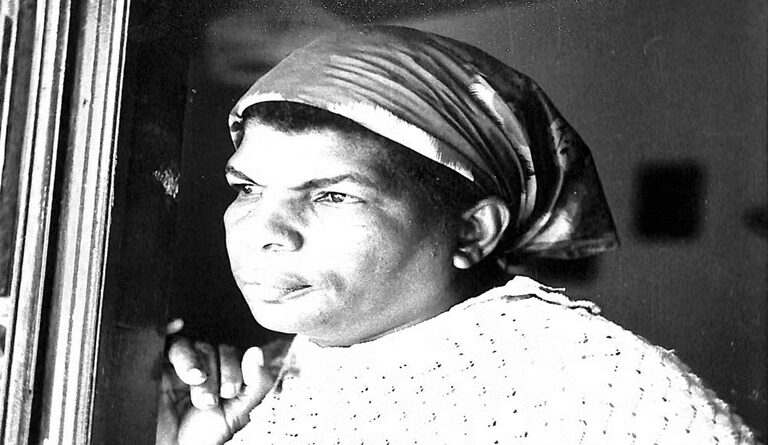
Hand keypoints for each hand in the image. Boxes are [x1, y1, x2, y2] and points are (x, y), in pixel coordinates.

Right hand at [156, 320, 275, 444]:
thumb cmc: (204, 437)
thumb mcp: (238, 413)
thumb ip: (255, 385)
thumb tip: (257, 353)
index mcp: (220, 374)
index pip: (229, 353)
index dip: (232, 368)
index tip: (230, 392)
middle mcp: (198, 368)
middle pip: (207, 349)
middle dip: (212, 375)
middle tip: (209, 401)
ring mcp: (173, 369)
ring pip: (184, 347)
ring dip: (192, 363)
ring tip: (194, 383)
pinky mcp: (151, 372)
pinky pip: (158, 343)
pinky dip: (167, 329)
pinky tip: (175, 326)